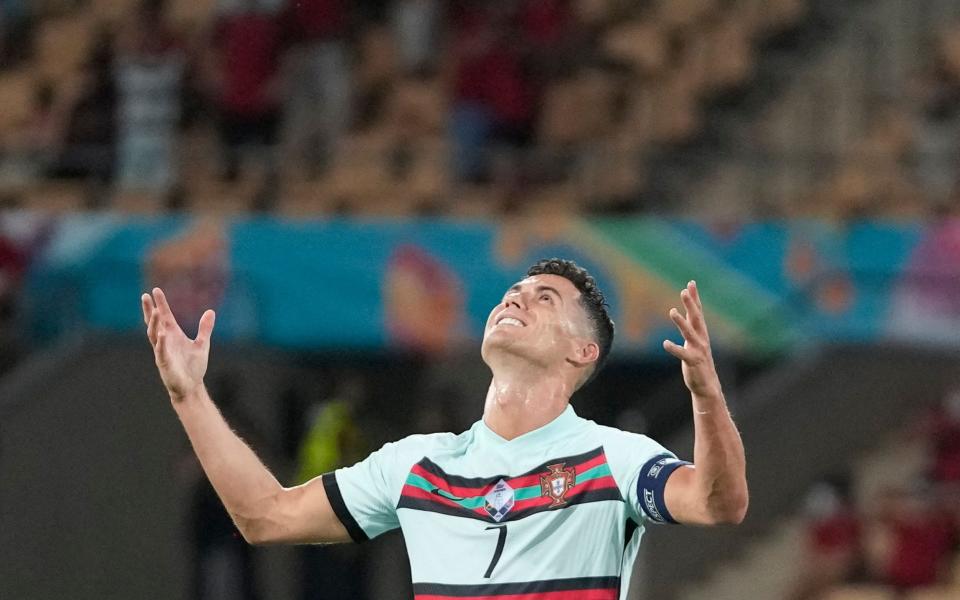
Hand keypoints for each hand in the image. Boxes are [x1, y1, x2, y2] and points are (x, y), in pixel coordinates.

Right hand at [142, 288, 214, 401]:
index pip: (165, 316)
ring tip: (154, 310)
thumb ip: (205, 328)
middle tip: (145, 296)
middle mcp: (165, 341)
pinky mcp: (164, 363)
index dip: (160, 304)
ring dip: (153, 323)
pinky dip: (161, 343)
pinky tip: (162, 334)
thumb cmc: (193, 366)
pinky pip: (161, 351)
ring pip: (154, 335)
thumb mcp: (202, 344)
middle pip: (154, 323)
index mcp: (173, 335)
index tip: (155, 290)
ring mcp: (162, 352)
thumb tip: (211, 311)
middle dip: (149, 310)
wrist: (191, 387)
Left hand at [663, 281, 721, 399]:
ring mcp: (698, 350)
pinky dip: (674, 348)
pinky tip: (665, 343)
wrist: (707, 385)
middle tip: (684, 290)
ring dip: (681, 322)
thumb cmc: (698, 361)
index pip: (698, 312)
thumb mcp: (695, 341)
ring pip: (689, 333)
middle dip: (691, 304)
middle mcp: (701, 339)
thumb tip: (685, 312)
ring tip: (672, 311)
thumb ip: (690, 326)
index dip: (695, 297)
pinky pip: (682, 354)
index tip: (691, 282)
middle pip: (696, 318)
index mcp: (701, 333)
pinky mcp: (692, 362)